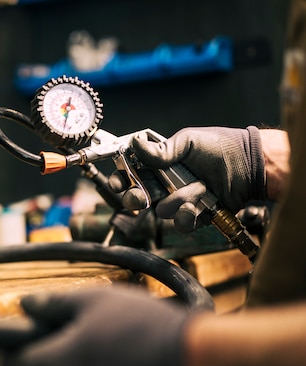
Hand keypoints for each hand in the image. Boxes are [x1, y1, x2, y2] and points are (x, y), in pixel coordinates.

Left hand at [2, 287, 207, 365]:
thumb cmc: (143, 330)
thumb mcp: (94, 300)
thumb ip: (53, 303)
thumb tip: (26, 304)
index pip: (10, 364)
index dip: (14, 346)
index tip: (28, 332)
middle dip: (50, 354)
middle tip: (76, 330)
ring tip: (107, 344)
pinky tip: (123, 364)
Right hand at [109, 126, 264, 231]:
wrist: (248, 165)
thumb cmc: (220, 147)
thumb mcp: (187, 142)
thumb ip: (160, 150)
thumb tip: (134, 143)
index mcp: (159, 166)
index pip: (130, 175)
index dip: (120, 181)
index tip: (118, 183)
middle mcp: (165, 185)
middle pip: (137, 198)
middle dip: (136, 199)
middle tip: (143, 196)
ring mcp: (179, 201)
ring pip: (162, 211)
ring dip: (178, 201)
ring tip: (198, 188)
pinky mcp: (194, 215)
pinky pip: (182, 223)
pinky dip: (190, 215)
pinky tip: (201, 204)